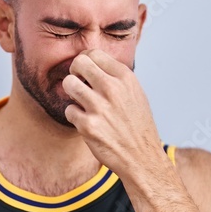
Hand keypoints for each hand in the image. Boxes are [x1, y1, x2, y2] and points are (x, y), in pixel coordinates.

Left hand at [61, 49, 163, 176]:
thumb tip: (93, 63)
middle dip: (74, 72)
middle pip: (78, 63)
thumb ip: (116, 77)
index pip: (94, 53)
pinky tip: (86, 122)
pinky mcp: (88, 126)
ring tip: (80, 102)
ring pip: (68, 84)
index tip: (85, 72)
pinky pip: (69, 110)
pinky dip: (74, 116)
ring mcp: (99, 107)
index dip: (85, 61)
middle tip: (78, 83)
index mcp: (125, 78)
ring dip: (71, 92)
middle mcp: (112, 89)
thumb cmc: (138, 126)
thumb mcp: (135, 93)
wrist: (142, 157)